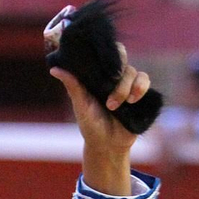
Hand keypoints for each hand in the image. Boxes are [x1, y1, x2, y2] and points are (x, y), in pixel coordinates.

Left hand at [50, 42, 151, 157]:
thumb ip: (73, 86)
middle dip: (117, 78)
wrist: (108, 145)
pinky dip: (140, 88)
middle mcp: (114, 78)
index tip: (105, 65)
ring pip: (134, 72)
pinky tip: (132, 101)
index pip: (106, 56)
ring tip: (115, 106)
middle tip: (109, 95)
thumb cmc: (90, 125)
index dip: (109, 53)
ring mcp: (128, 85)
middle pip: (121, 61)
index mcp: (98, 77)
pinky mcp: (140, 93)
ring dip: (125, 88)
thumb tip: (54, 69)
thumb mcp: (80, 106)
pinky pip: (145, 80)